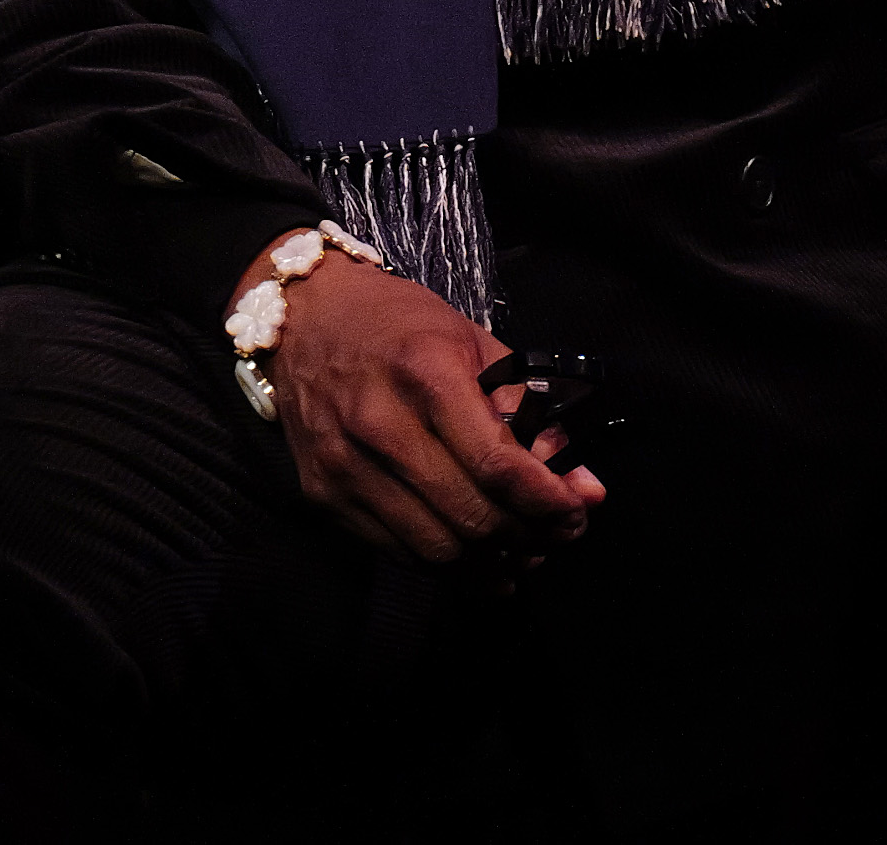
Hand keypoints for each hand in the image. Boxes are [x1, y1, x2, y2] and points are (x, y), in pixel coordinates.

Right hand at [254, 245, 604, 566]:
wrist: (306, 320)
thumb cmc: (401, 325)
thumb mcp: (474, 344)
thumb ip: (527, 411)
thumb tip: (581, 482)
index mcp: (426, 373)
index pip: (495, 463)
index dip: (545, 500)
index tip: (577, 510)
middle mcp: (379, 424)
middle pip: (468, 515)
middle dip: (527, 537)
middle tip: (557, 535)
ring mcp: (345, 466)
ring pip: (433, 548)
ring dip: (489, 564)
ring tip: (523, 555)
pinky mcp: (324, 496)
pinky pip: (396, 551)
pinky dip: (444, 566)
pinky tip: (477, 562)